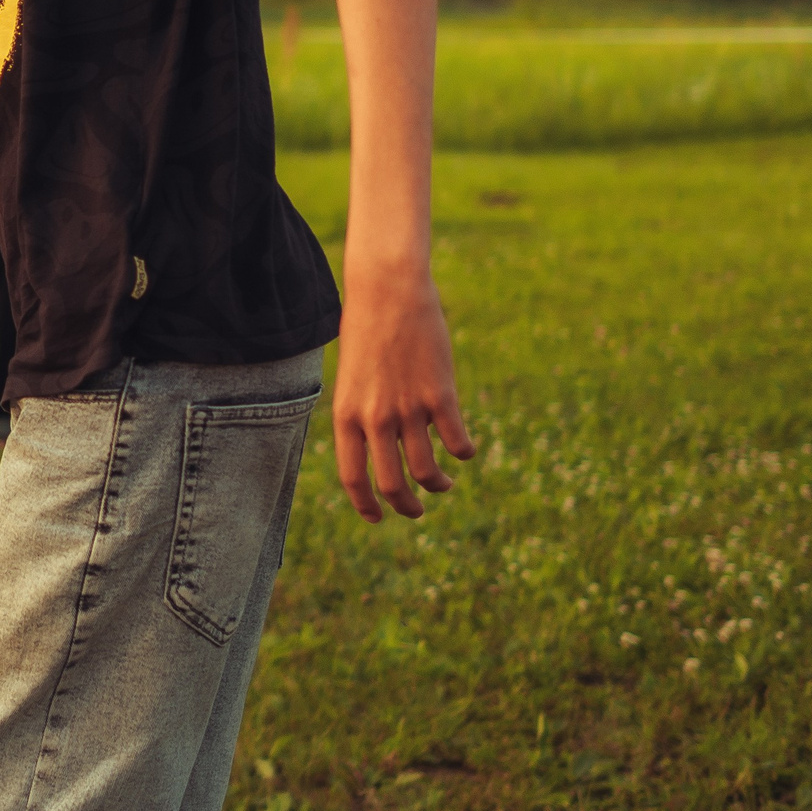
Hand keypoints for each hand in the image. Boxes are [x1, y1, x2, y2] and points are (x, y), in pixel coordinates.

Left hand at [330, 263, 474, 521]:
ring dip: (437, 484)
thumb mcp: (352, 378)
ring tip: (443, 483)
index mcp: (346, 415)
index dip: (365, 504)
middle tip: (416, 511)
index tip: (377, 518)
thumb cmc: (367, 330)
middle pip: (391, 484)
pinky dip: (464, 452)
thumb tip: (381, 449)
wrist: (388, 291)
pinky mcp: (440, 395)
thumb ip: (362, 413)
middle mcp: (375, 418)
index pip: (352, 476)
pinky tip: (465, 450)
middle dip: (406, 507)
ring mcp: (409, 408)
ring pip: (426, 469)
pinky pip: (456, 441)